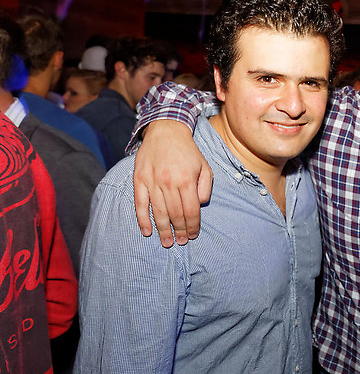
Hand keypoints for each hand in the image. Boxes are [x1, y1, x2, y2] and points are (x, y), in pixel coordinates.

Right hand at [133, 119, 212, 246]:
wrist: (166, 131)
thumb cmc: (188, 152)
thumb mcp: (205, 167)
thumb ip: (205, 188)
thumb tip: (199, 205)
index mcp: (187, 180)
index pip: (191, 211)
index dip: (192, 226)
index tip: (193, 235)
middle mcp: (169, 182)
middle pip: (175, 214)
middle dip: (179, 231)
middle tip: (181, 242)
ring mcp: (152, 181)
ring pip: (158, 212)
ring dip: (163, 230)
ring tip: (167, 242)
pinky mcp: (139, 179)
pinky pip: (140, 204)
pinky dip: (143, 219)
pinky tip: (147, 231)